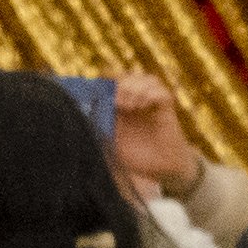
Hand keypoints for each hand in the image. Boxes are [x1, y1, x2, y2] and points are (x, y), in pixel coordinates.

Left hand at [106, 72, 201, 201]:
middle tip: (115, 101)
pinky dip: (151, 95)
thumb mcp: (110, 144)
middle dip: (121, 83)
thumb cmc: (136, 159)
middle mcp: (139, 101)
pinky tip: (142, 106)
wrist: (161, 171)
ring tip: (129, 105)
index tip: (97, 90)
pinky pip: (163, 93)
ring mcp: (154, 104)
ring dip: (136, 87)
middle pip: (131, 76)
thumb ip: (97, 129)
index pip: (115, 80)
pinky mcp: (167, 111)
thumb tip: (80, 118)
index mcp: (123, 105)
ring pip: (149, 79)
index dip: (106, 80)